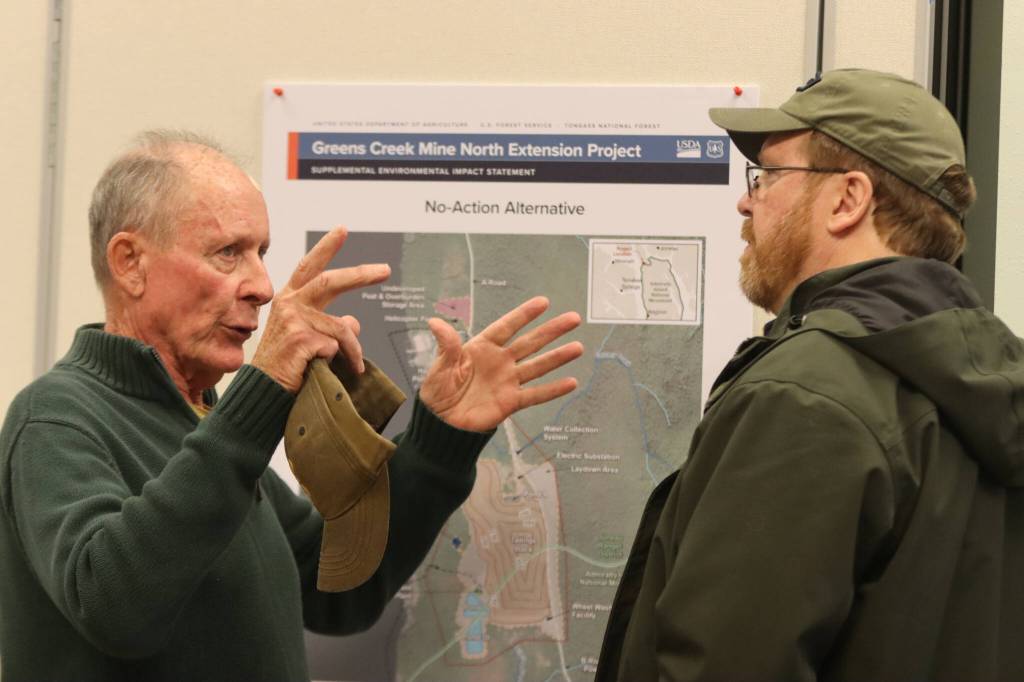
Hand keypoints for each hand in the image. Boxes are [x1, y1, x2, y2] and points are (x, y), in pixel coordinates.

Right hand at [252, 227, 389, 392]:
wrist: (264, 390)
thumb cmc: (286, 363)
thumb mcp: (307, 336)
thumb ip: (328, 323)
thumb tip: (354, 320)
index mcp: (289, 299)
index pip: (309, 266)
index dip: (326, 247)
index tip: (342, 230)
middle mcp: (290, 304)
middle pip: (331, 281)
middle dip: (361, 274)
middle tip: (385, 270)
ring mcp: (294, 320)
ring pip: (342, 327)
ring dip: (354, 349)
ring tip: (356, 366)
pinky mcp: (302, 339)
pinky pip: (337, 346)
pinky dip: (343, 360)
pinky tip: (328, 369)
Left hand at [419, 296, 583, 430]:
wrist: (441, 422)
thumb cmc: (439, 390)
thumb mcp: (440, 366)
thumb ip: (446, 345)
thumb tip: (435, 322)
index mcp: (483, 347)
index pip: (507, 327)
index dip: (524, 315)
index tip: (543, 302)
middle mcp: (500, 361)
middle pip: (530, 343)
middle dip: (552, 331)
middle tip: (573, 318)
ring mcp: (508, 381)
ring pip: (537, 366)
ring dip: (558, 357)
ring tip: (578, 347)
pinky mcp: (511, 402)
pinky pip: (535, 395)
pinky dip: (552, 390)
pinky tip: (571, 382)